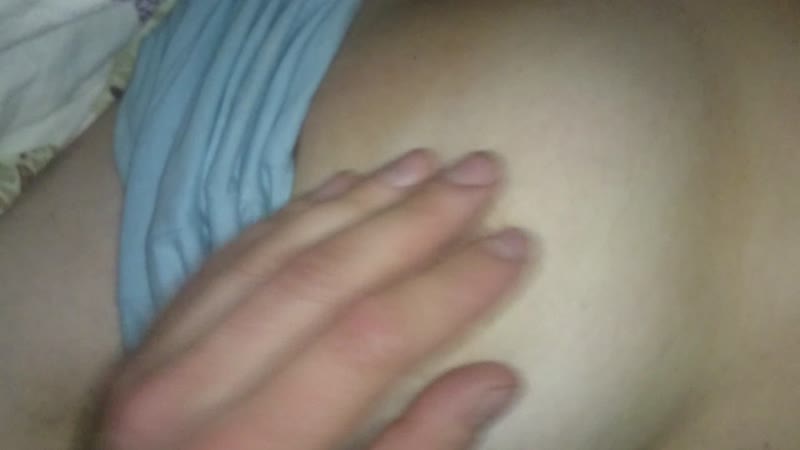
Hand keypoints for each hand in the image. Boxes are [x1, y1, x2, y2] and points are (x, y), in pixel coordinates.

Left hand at [99, 149, 533, 449]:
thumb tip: (495, 378)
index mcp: (252, 447)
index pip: (370, 339)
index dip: (449, 288)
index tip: (514, 243)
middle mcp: (193, 389)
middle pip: (323, 277)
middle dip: (414, 219)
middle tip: (479, 170)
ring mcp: (159, 357)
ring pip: (275, 251)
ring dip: (357, 198)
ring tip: (423, 161)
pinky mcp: (150, 341)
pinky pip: (230, 257)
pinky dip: (292, 216)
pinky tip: (340, 185)